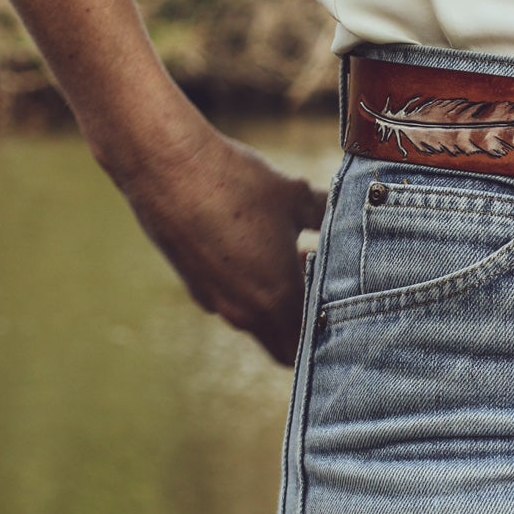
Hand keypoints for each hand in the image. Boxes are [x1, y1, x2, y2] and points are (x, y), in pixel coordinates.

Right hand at [115, 119, 327, 366]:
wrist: (166, 166)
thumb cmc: (236, 182)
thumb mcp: (295, 196)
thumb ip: (326, 216)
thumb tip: (347, 214)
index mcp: (278, 300)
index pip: (309, 347)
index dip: (329, 329)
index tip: (338, 296)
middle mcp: (244, 313)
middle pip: (283, 346)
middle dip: (303, 326)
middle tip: (316, 284)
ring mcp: (215, 302)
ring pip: (256, 323)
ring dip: (274, 304)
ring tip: (286, 257)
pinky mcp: (194, 285)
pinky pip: (230, 301)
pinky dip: (245, 288)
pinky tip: (249, 245)